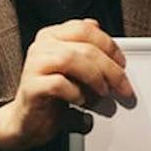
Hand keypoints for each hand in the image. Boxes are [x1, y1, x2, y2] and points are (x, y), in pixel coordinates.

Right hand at [0, 18, 132, 150]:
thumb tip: (112, 49)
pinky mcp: (30, 87)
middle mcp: (41, 46)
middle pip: (83, 46)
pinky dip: (75, 92)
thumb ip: (88, 52)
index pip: (85, 29)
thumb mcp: (76, 69)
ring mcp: (33, 65)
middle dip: (109, 67)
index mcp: (52, 36)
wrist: (29, 122)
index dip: (108, 45)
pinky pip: (57, 83)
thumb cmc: (54, 94)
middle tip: (122, 85)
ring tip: (103, 92)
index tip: (122, 63)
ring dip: (94, 77)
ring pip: (70, 59)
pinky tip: (81, 101)